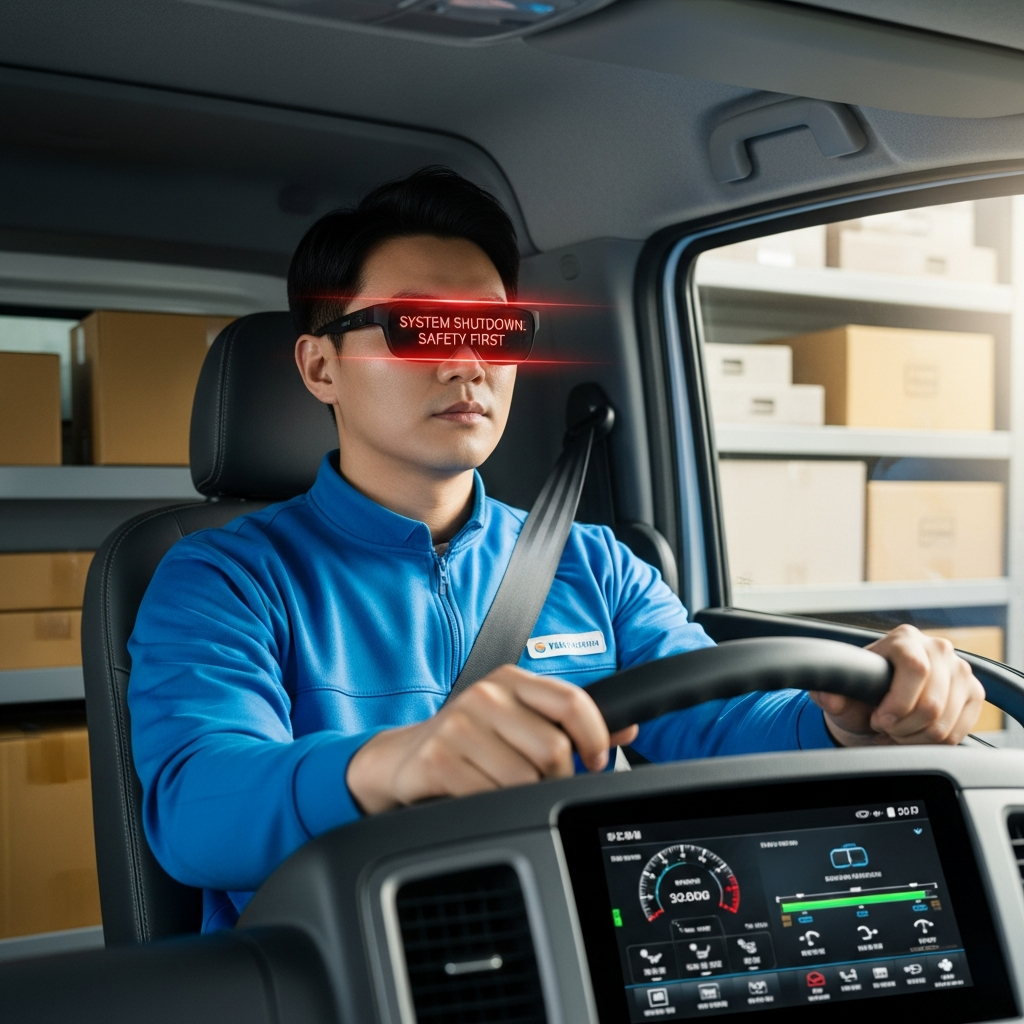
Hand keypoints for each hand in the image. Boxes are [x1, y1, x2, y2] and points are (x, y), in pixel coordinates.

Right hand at [346, 664, 638, 812]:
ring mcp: (459, 725)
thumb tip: (628, 728)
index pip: (572, 701)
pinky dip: (492, 808)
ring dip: (523, 799)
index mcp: (511, 679)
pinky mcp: (438, 758)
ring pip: (524, 779)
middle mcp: (486, 694)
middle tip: (544, 788)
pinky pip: (489, 797)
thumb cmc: (468, 741)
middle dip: (557, 781)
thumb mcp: (517, 721)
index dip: (595, 737)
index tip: (595, 762)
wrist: (399, 758)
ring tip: (505, 792)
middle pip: (554, 748)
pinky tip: (479, 797)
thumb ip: (570, 723)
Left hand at [809, 624, 985, 746]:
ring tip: (898, 730)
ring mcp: (960, 671)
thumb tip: (827, 695)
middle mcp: (937, 648)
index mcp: (904, 638)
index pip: (915, 669)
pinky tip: (916, 733)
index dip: (898, 702)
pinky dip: (934, 742)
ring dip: (916, 737)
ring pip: (945, 721)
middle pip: (932, 702)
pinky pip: (958, 732)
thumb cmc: (860, 697)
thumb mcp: (840, 695)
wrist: (878, 708)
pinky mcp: (974, 694)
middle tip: (884, 726)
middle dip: (903, 726)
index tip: (880, 719)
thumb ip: (830, 694)